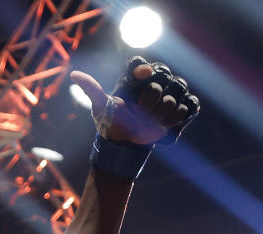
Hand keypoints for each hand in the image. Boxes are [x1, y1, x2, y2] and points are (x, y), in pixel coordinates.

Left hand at [71, 57, 199, 145]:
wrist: (126, 141)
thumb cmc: (112, 121)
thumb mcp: (100, 106)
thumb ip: (91, 89)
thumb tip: (74, 75)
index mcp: (135, 78)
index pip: (144, 64)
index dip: (144, 69)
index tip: (141, 76)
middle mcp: (154, 81)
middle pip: (165, 77)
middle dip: (152, 99)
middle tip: (141, 113)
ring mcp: (170, 92)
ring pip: (178, 90)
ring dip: (164, 109)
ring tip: (151, 120)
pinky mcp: (181, 105)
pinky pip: (189, 103)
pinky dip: (178, 114)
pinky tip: (165, 122)